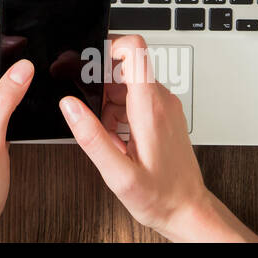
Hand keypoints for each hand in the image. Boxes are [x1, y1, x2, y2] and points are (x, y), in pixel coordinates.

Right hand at [60, 34, 257, 241]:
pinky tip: (118, 138)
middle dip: (100, 85)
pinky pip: (136, 98)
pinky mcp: (164, 114)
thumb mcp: (118, 173)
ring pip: (127, 83)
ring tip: (108, 135)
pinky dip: (120, 112)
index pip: (134, 48)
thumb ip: (91, 137)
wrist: (188, 210)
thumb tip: (70, 106)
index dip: (108, 46)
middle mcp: (161, 100)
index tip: (88, 64)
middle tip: (93, 115)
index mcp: (149, 107)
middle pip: (124, 66)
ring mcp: (165, 106)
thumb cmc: (160, 196)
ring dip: (109, 102)